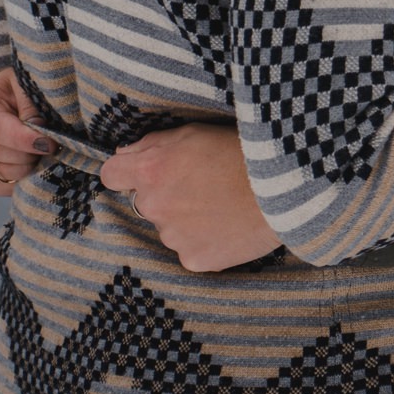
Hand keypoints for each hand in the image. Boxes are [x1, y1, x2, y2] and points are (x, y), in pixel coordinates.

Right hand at [0, 67, 41, 198]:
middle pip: (6, 155)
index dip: (25, 138)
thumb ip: (30, 103)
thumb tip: (38, 131)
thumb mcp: (22, 83)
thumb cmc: (16, 91)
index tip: (48, 142)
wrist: (9, 104)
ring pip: (8, 173)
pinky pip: (5, 188)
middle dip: (32, 150)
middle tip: (47, 138)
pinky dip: (22, 179)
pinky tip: (29, 162)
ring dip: (29, 164)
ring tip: (37, 148)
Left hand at [103, 120, 278, 270]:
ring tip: (221, 205)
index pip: (111, 175)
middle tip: (200, 187)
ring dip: (186, 220)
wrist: (283, 186)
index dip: (125, 173)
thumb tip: (125, 154)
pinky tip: (227, 226)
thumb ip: (152, 144)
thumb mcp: (193, 132)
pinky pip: (190, 250)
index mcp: (150, 170)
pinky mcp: (194, 260)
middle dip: (165, 196)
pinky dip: (205, 241)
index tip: (141, 173)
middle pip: (146, 203)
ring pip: (170, 228)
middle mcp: (155, 206)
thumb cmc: (241, 151)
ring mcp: (174, 237)